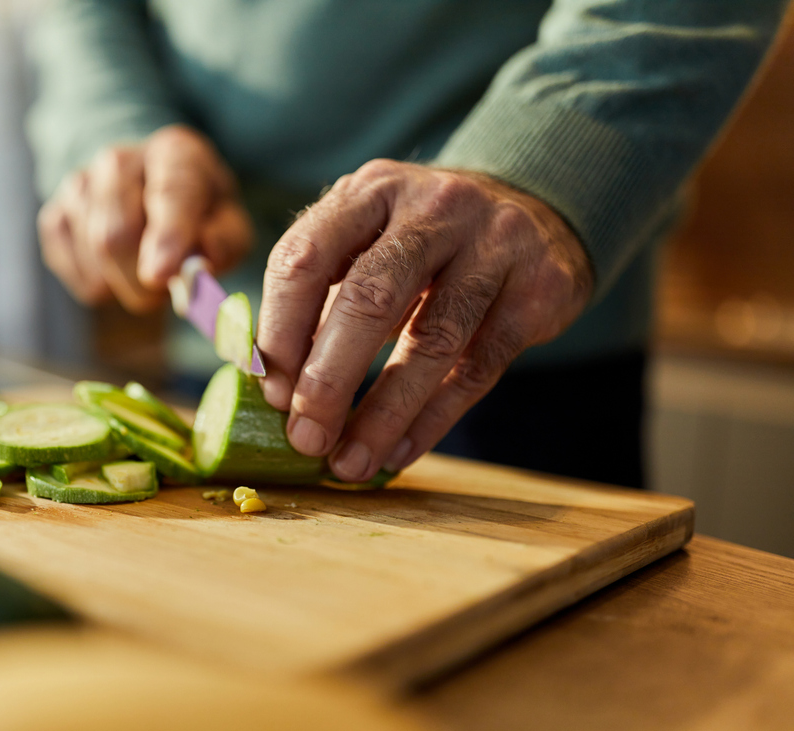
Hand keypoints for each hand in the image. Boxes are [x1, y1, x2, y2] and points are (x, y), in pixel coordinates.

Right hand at [37, 124, 252, 312]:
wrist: (150, 191)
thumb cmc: (197, 212)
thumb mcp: (228, 222)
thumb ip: (223, 243)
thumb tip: (198, 268)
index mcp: (175, 153)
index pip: (169, 193)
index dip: (166, 236)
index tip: (162, 274)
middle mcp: (118, 161)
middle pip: (117, 234)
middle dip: (142, 281)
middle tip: (164, 290)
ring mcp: (79, 185)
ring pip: (95, 258)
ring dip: (125, 283)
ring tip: (146, 266)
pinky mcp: (55, 216)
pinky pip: (77, 273)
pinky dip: (103, 286)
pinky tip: (118, 267)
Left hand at [257, 160, 592, 480]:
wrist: (538, 212)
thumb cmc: (425, 244)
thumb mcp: (368, 241)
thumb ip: (317, 296)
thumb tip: (268, 384)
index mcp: (370, 191)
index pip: (304, 257)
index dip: (279, 331)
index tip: (270, 393)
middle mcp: (435, 207)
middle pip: (369, 298)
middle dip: (328, 380)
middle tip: (305, 438)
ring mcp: (495, 244)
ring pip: (431, 342)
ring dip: (382, 414)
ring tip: (349, 463)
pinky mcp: (539, 290)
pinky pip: (478, 369)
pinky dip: (431, 420)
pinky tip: (397, 453)